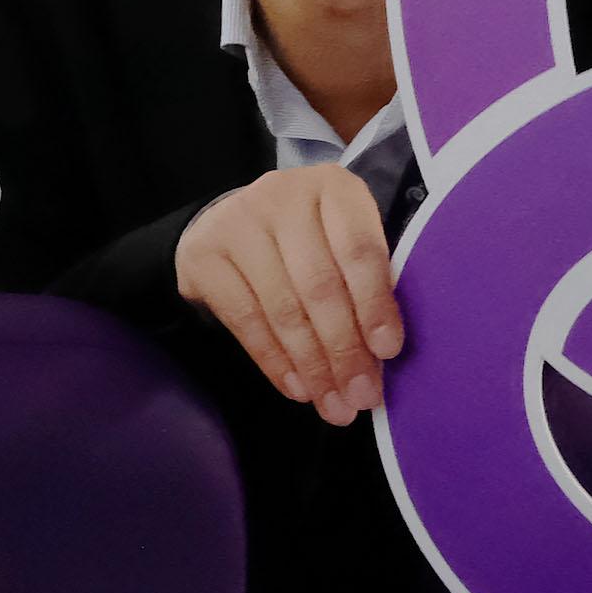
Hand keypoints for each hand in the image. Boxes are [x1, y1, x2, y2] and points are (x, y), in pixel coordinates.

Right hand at [172, 165, 403, 423]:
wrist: (235, 224)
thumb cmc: (309, 241)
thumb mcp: (344, 242)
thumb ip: (364, 283)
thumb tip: (382, 356)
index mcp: (334, 187)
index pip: (359, 250)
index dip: (375, 304)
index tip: (388, 352)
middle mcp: (283, 195)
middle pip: (319, 285)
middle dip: (343, 349)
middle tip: (361, 397)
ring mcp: (237, 222)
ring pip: (282, 308)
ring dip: (311, 366)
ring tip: (334, 405)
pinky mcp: (203, 255)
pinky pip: (244, 321)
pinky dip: (273, 361)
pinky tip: (296, 389)